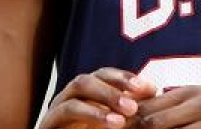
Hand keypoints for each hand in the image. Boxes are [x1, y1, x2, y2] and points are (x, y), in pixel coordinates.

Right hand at [40, 68, 157, 128]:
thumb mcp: (116, 122)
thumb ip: (129, 107)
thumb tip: (153, 89)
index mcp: (85, 94)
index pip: (103, 75)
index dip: (125, 78)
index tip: (149, 89)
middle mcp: (68, 97)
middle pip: (87, 79)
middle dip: (112, 89)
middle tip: (133, 106)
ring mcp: (55, 110)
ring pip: (74, 92)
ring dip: (101, 102)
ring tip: (122, 119)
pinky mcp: (47, 125)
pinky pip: (63, 113)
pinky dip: (88, 115)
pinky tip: (109, 123)